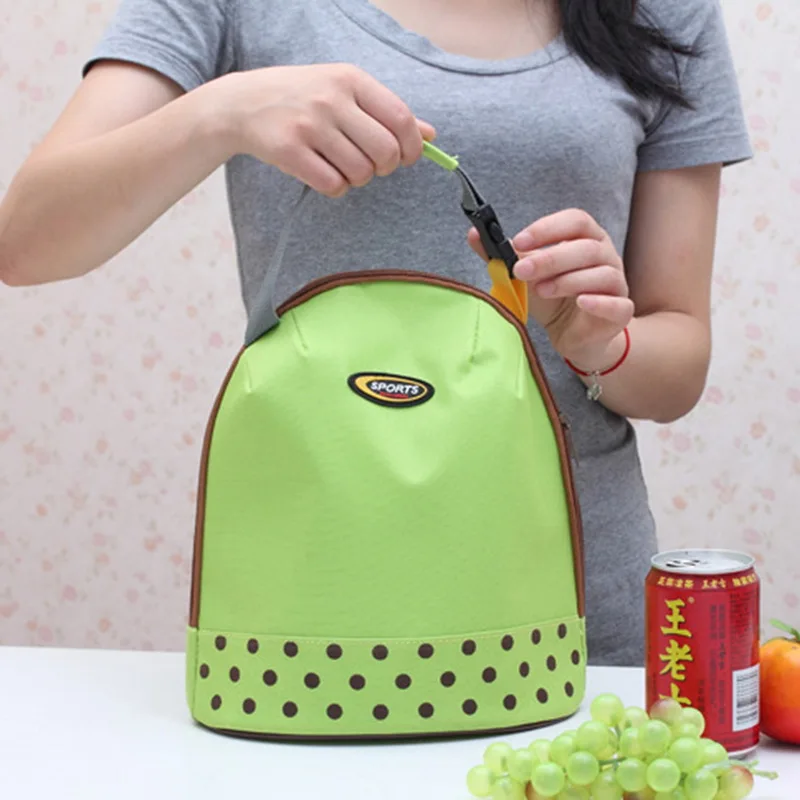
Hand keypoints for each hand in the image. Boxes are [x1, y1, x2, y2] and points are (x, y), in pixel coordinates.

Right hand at [216, 63, 435, 197]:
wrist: (242, 103)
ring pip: (360, 172)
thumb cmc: (302, 98)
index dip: (412, 147)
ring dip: (358, 179)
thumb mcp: (343, 91)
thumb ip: (385, 111)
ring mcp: (309, 125)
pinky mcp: (289, 151)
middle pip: (385, 152)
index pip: (400, 118)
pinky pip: (333, 186)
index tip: (407, 158)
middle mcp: (331, 99)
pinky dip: (336, 188)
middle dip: (385, 168)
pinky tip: (324, 174)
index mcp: (351, 79)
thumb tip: (429, 135)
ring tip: (342, 166)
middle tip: (372, 166)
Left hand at [468, 209, 633, 369]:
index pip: (575, 221)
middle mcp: (606, 257)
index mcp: (586, 239)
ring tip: (541, 290)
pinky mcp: (620, 312)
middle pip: (586, 247)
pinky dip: (599, 301)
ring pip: (601, 273)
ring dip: (567, 280)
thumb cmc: (552, 299)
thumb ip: (502, 256)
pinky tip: (580, 302)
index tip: (518, 242)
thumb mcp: (525, 276)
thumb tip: (474, 234)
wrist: (572, 336)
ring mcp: (616, 284)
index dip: (547, 229)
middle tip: (520, 271)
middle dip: (550, 258)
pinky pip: (617, 303)